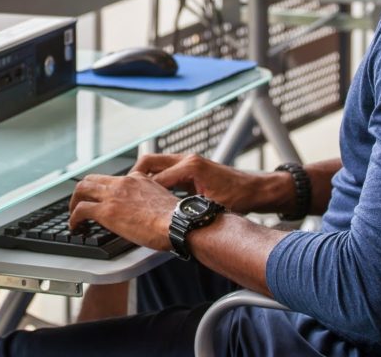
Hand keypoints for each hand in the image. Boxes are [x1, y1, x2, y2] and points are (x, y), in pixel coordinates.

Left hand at [69, 172, 177, 250]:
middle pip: (92, 179)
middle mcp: (123, 183)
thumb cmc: (176, 218)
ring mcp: (113, 195)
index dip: (102, 190)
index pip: (112, 179)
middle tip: (79, 204)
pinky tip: (76, 227)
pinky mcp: (107, 211)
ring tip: (74, 216)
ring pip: (82, 189)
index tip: (100, 199)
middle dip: (82, 192)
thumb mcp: (162, 199)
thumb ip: (149, 199)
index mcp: (137, 179)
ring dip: (74, 203)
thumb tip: (146, 211)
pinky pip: (81, 210)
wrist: (178, 222)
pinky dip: (74, 218)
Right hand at [132, 153, 273, 213]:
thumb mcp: (212, 207)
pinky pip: (164, 169)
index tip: (128, 204)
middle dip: (133, 177)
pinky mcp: (190, 167)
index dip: (140, 193)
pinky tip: (150, 195)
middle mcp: (187, 159)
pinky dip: (154, 179)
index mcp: (191, 167)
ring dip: (142, 177)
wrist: (256, 189)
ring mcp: (187, 161)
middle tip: (123, 194)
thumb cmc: (239, 197)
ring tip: (132, 195)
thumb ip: (189, 210)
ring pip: (155, 164)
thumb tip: (168, 220)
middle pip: (149, 161)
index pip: (155, 178)